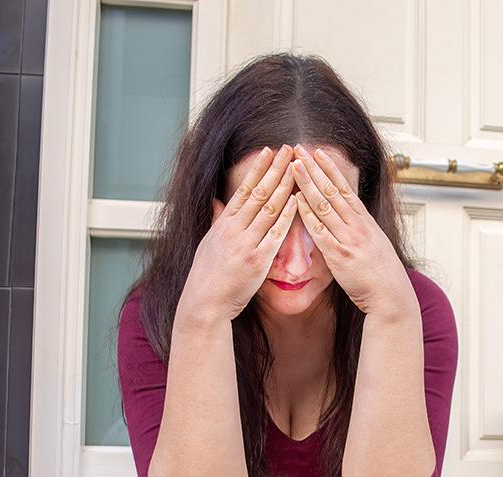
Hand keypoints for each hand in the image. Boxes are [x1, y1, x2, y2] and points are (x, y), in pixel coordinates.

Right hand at [178, 145, 299, 322]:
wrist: (205, 301)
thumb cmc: (208, 274)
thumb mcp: (208, 242)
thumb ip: (217, 220)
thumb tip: (217, 201)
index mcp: (224, 223)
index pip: (244, 189)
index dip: (258, 168)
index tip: (270, 151)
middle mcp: (235, 229)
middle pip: (259, 192)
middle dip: (276, 169)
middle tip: (289, 149)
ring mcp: (247, 243)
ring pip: (269, 208)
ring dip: (284, 186)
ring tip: (297, 168)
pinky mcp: (258, 260)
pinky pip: (275, 234)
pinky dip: (287, 217)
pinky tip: (297, 201)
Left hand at [290, 144, 412, 316]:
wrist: (391, 294)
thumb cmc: (381, 273)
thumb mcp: (374, 243)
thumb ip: (359, 228)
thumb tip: (349, 215)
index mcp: (364, 220)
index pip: (344, 187)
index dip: (329, 168)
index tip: (317, 152)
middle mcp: (356, 225)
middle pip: (332, 190)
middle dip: (314, 168)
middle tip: (299, 149)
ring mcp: (348, 238)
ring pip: (325, 205)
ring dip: (308, 184)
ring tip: (294, 166)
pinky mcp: (339, 256)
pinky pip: (321, 231)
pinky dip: (308, 215)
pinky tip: (297, 201)